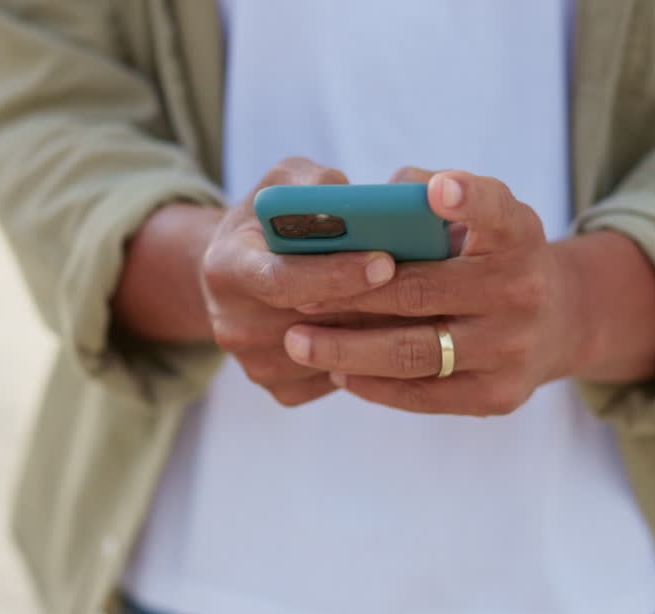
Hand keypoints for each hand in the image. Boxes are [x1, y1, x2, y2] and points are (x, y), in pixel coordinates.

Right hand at [200, 157, 398, 406]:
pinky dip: (371, 360)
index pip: (281, 280)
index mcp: (225, 267)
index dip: (335, 274)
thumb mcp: (283, 183)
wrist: (242, 270)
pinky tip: (393, 330)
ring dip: (380, 334)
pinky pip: (337, 380)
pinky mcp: (278, 389)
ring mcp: (254, 363)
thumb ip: (315, 184)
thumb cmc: (272, 219)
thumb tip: (359, 201)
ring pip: (333, 357)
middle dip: (373, 305)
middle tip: (429, 287)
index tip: (386, 262)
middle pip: (313, 324)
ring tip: (422, 307)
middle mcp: (231, 323)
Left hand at [280, 169, 586, 415]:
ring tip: (298, 341)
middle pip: (422, 293)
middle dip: (352, 296)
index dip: (468, 200)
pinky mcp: (498, 396)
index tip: (437, 189)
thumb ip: (424, 195)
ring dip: (347, 350)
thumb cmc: (490, 255)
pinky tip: (337, 373)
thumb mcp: (480, 216)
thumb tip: (365, 203)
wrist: (557, 323)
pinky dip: (374, 384)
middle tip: (295, 296)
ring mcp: (513, 349)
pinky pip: (424, 395)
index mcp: (518, 236)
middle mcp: (522, 291)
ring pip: (415, 352)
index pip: (497, 212)